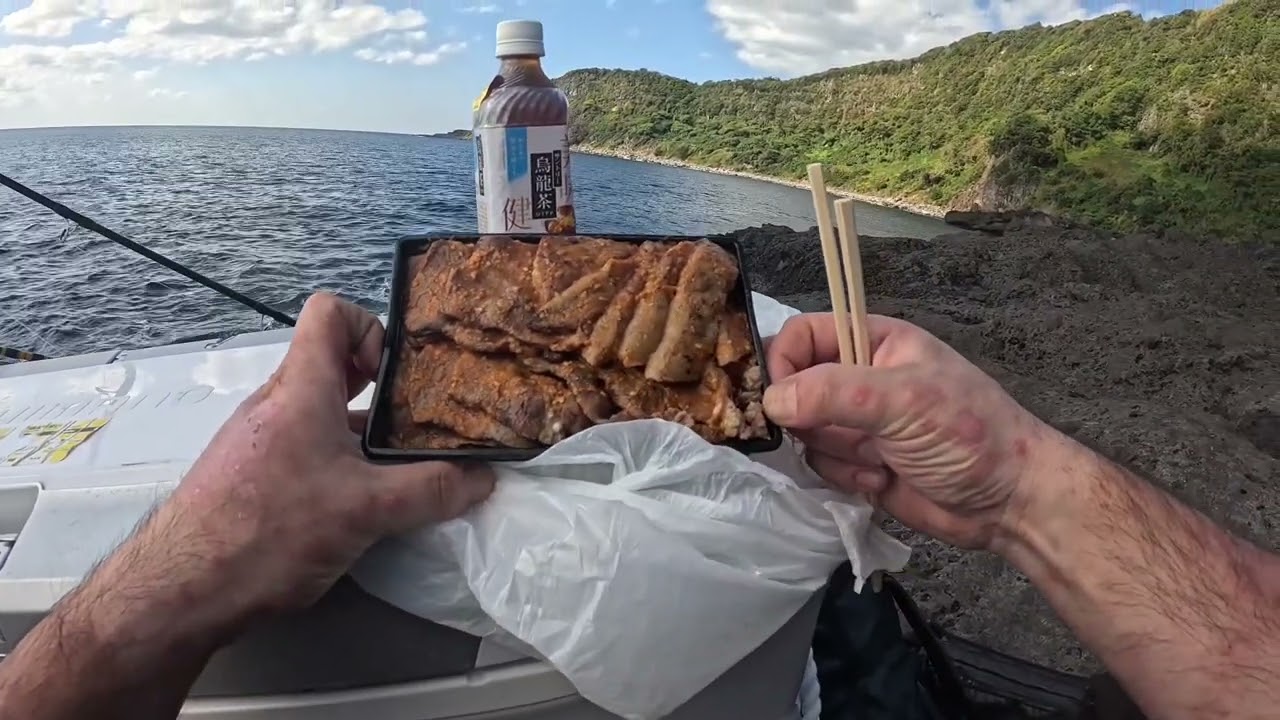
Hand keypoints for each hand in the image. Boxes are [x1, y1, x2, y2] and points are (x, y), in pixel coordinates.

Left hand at [151, 293, 493, 617]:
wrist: (179, 592)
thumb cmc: (268, 531)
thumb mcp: (366, 512)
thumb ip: (431, 490)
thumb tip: (482, 478)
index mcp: (301, 389)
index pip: (331, 313)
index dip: (372, 328)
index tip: (398, 376)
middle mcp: (276, 405)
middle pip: (333, 369)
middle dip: (382, 393)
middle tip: (418, 428)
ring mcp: (258, 442)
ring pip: (320, 416)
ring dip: (360, 436)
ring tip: (397, 474)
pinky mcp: (248, 477)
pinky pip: (302, 451)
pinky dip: (334, 466)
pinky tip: (354, 509)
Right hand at [763, 313, 1050, 549]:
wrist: (1008, 502)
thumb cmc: (968, 434)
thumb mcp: (902, 400)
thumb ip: (833, 393)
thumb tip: (771, 400)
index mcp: (874, 342)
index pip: (802, 335)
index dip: (784, 363)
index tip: (779, 399)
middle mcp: (860, 378)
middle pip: (795, 387)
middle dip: (813, 419)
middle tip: (848, 434)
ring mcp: (858, 423)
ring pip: (805, 431)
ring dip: (836, 452)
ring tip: (879, 459)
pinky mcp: (858, 463)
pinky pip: (821, 465)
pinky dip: (846, 477)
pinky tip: (882, 480)